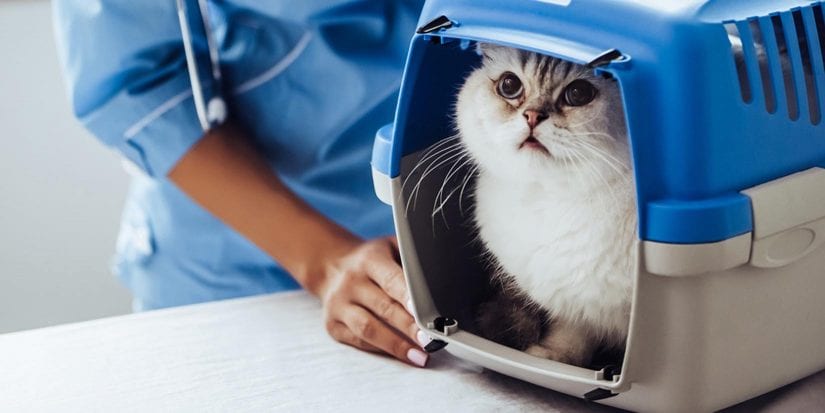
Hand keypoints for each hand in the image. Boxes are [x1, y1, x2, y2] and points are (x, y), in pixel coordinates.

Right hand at [317, 237, 428, 366]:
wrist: (330, 266)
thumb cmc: (371, 260)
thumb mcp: (390, 247)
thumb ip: (412, 259)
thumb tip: (445, 277)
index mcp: (369, 260)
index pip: (391, 280)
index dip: (409, 297)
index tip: (427, 313)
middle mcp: (351, 282)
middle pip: (384, 308)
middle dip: (410, 327)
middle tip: (432, 340)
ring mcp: (338, 305)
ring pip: (368, 329)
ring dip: (396, 345)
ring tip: (420, 355)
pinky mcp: (332, 324)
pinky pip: (359, 341)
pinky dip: (382, 350)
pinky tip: (401, 354)